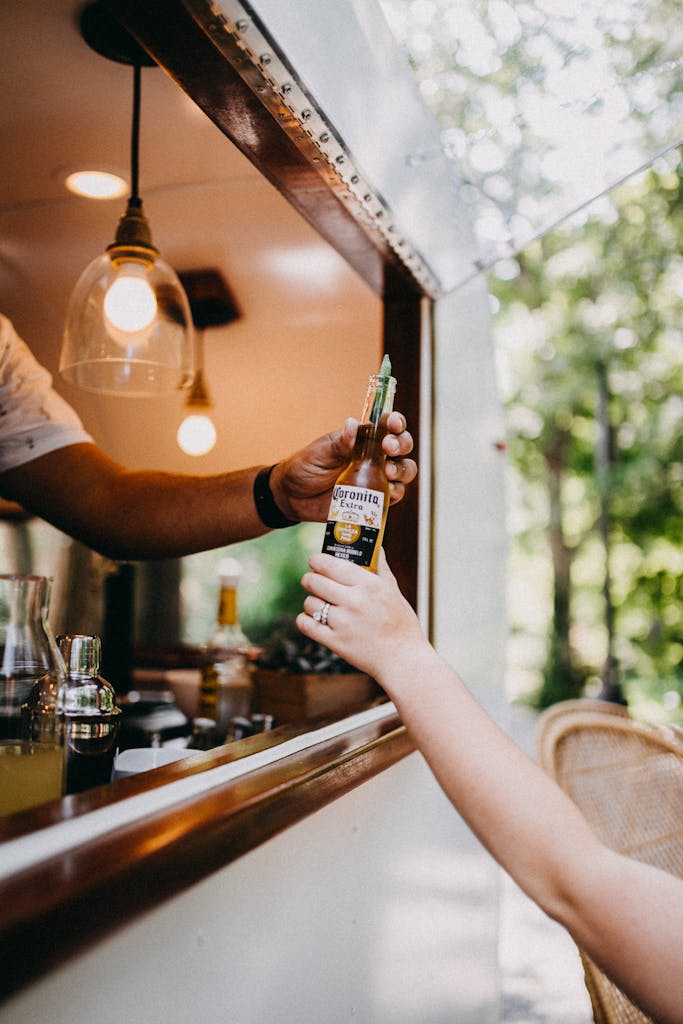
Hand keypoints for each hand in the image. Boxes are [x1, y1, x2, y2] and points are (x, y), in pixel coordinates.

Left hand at [269, 413, 415, 523]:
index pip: (386, 426)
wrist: (293, 498)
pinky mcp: (374, 498)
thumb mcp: (319, 453)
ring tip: (388, 472)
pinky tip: (388, 492)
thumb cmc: (305, 468)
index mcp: (362, 439)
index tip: (392, 424)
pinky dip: (396, 493)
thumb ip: (338, 443)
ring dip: (402, 470)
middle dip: (401, 444)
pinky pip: (395, 495)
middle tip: (389, 449)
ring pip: (404, 471)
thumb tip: (352, 424)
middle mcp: (374, 456)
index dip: (395, 422)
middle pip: (402, 446)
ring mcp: (376, 477)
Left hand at [296, 549, 426, 680]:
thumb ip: (381, 568)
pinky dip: (305, 620)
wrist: (403, 658)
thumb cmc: (401, 623)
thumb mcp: (394, 591)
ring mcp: (343, 622)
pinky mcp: (335, 642)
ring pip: (309, 603)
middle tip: (312, 581)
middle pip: (314, 582)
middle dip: (310, 580)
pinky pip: (306, 625)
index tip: (315, 562)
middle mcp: (354, 601)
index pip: (331, 564)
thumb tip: (376, 547)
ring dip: (311, 602)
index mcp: (369, 585)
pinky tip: (313, 618)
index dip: (317, 561)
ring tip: (320, 604)